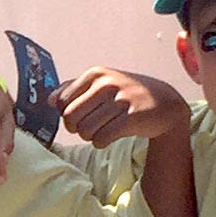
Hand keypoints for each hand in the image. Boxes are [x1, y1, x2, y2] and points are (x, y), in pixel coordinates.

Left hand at [54, 67, 189, 148]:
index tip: (79, 117)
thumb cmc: (127, 94)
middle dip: (76, 128)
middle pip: (70, 117)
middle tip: (88, 128)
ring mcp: (121, 100)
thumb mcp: (102, 83)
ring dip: (89, 137)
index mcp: (95, 74)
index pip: (62, 102)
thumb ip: (73, 88)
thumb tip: (50, 100)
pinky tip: (108, 137)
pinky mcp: (132, 118)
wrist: (165, 102)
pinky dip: (101, 142)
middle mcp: (107, 84)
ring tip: (101, 131)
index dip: (65, 115)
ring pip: (85, 130)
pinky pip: (102, 138)